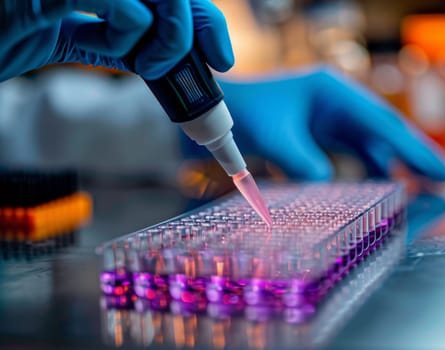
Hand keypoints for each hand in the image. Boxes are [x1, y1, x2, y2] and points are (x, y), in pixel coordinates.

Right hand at [0, 0, 233, 81]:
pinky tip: (99, 43)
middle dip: (200, 26)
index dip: (205, 20)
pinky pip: (124, 4)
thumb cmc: (13, 36)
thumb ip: (121, 43)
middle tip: (211, 63)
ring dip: (169, 35)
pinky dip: (127, 31)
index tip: (221, 57)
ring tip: (147, 62)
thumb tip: (169, 62)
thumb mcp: (79, 39)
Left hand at [212, 67, 444, 180]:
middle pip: (385, 131)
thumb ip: (303, 163)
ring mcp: (331, 116)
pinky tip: (381, 186)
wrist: (219, 110)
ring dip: (393, 166)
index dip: (415, 149)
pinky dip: (368, 169)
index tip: (443, 171)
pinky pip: (354, 151)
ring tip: (419, 190)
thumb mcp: (273, 138)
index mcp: (333, 91)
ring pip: (372, 143)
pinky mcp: (322, 131)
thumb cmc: (243, 113)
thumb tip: (330, 187)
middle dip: (414, 155)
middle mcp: (338, 101)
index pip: (383, 123)